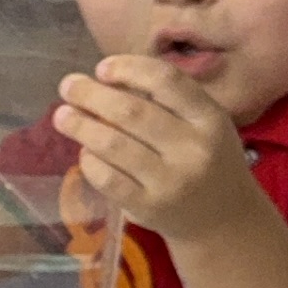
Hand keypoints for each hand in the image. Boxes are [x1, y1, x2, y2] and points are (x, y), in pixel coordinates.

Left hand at [52, 58, 274, 241]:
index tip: (101, 68)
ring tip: (62, 116)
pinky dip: (89, 161)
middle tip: (68, 86)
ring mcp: (172, 180)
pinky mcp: (149, 206)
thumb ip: (165, 102)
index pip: (167, 81)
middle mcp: (194, 147)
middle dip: (90, 95)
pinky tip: (85, 152)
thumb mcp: (202, 125)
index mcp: (209, 118)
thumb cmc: (205, 160)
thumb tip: (104, 80)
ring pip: (113, 144)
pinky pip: (107, 178)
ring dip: (80, 126)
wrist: (225, 220)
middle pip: (131, 111)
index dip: (128, 68)